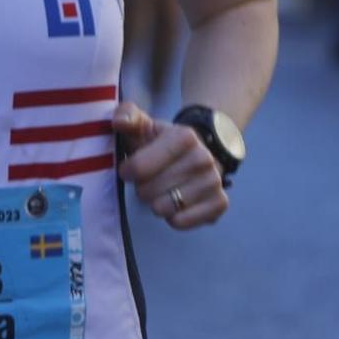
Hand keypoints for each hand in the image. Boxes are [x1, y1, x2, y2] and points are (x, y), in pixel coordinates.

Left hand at [114, 102, 227, 229]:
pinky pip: (180, 222)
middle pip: (148, 191)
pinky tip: (176, 203)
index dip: (128, 171)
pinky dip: (172, 217)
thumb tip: (119, 121)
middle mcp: (204, 158)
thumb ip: (127, 115)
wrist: (198, 152)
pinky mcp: (219, 204)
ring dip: (156, 203)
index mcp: (185, 136)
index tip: (130, 168)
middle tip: (150, 179)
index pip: (138, 168)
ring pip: (162, 209)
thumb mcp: (143, 126)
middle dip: (142, 188)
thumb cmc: (162, 143)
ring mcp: (214, 182)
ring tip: (163, 189)